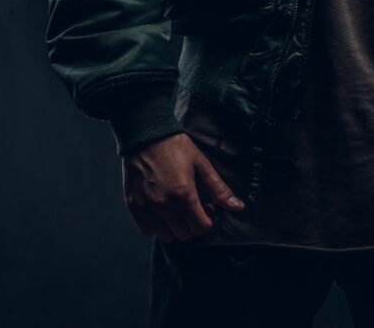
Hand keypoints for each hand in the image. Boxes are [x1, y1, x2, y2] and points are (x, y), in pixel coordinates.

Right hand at [121, 132, 246, 242]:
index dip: (207, 220)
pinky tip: (161, 209)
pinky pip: (148, 231)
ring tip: (176, 208)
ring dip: (175, 228)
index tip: (206, 207)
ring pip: (167, 237)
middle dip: (193, 224)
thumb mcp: (201, 164)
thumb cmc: (175, 147)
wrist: (145, 136)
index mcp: (184, 195)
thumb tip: (239, 207)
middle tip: (191, 206)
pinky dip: (156, 226)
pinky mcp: (134, 207)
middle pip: (185, 235)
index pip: (201, 228)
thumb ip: (219, 189)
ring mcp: (147, 208)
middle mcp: (164, 206)